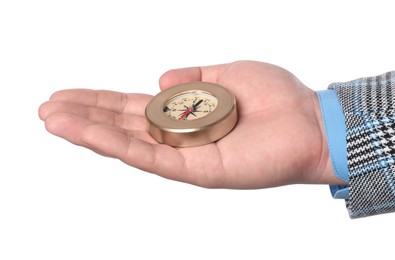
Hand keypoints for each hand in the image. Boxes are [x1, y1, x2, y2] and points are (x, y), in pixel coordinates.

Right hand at [39, 61, 344, 187]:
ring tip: (52, 119)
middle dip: (85, 116)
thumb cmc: (278, 99)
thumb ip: (194, 76)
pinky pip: (151, 157)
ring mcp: (188, 155)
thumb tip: (159, 78)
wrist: (312, 122)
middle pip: (124, 125)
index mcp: (189, 113)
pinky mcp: (199, 170)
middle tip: (46, 108)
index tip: (68, 95)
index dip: (100, 101)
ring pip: (129, 143)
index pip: (135, 107)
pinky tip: (86, 132)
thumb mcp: (230, 72)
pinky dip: (117, 144)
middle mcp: (183, 136)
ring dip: (88, 131)